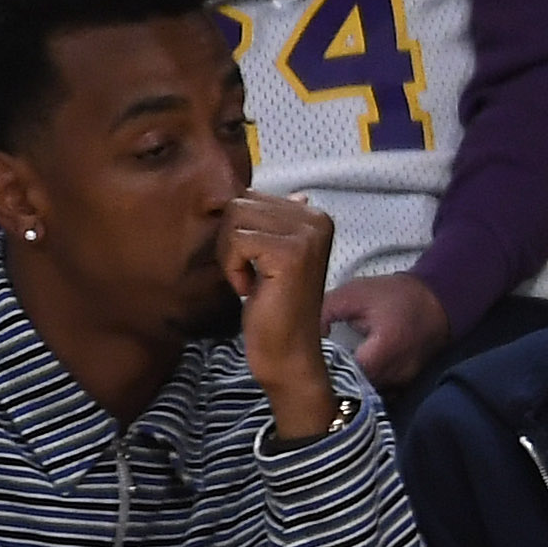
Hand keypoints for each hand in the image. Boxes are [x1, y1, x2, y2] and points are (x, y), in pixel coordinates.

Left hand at [223, 191, 343, 439]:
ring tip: (252, 281)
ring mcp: (307, 235)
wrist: (288, 353)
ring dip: (230, 255)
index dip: (239, 232)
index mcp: (316, 216)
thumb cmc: (274, 307)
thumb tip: (269, 193)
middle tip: (252, 275)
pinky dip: (233, 268)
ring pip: (234, 218)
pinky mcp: (290, 253)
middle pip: (239, 202)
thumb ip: (269, 221)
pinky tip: (251, 289)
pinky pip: (235, 240)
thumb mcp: (270, 254)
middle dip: (231, 242)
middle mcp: (317, 219)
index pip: (249, 196)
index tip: (259, 266)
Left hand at [319, 270, 447, 392]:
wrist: (436, 300)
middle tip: (315, 369)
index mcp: (383, 349)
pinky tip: (354, 376)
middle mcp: (396, 372)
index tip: (309, 363)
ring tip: (332, 373)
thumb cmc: (395, 295)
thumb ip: (325, 311)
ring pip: (369, 395)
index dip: (326, 371)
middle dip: (336, 382)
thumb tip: (305, 334)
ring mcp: (403, 381)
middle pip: (357, 390)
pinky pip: (381, 393)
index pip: (348, 374)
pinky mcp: (405, 384)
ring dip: (351, 387)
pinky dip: (367, 388)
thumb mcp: (353, 294)